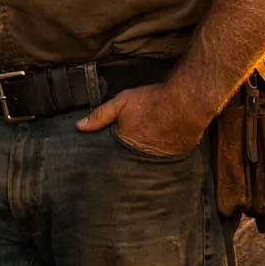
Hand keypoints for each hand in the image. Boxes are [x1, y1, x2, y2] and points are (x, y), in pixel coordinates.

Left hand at [75, 82, 210, 157]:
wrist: (185, 104)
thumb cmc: (152, 102)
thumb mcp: (121, 103)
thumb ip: (100, 115)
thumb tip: (79, 127)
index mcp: (126, 145)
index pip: (113, 157)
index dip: (109, 157)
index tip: (102, 160)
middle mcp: (141, 157)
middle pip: (129, 163)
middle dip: (124, 162)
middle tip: (121, 162)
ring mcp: (159, 159)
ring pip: (146, 163)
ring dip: (143, 160)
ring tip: (143, 151)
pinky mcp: (176, 157)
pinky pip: (165, 160)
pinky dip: (162, 156)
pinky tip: (162, 147)